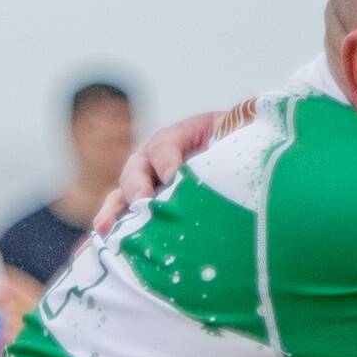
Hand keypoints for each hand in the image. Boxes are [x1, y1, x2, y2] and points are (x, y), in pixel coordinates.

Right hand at [104, 103, 244, 229]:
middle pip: (137, 171)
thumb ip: (241, 122)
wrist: (237, 168)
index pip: (165, 145)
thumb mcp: (239, 131)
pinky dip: (111, 232)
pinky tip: (102, 246)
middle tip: (143, 203)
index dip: (168, 160)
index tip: (174, 176)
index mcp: (177, 139)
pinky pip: (122, 221)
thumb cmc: (237, 148)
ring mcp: (146, 188)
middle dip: (137, 188)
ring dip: (113, 212)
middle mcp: (155, 162)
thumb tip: (254, 110)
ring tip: (107, 228)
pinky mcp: (144, 213)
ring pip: (122, 197)